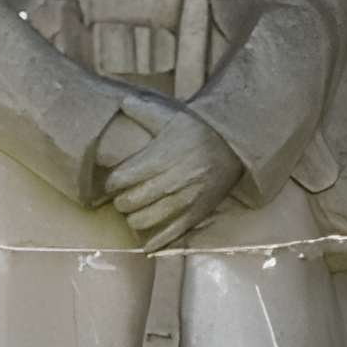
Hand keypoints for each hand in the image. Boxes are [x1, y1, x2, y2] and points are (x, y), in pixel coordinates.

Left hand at [104, 96, 243, 250]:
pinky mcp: (197, 213)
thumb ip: (144, 110)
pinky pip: (173, 233)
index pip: (122, 178)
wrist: (234, 146)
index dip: (111, 183)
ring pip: (147, 219)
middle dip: (121, 202)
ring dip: (134, 220)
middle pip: (131, 201)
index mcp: (160, 157)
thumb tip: (121, 101)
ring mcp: (184, 199)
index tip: (112, 183)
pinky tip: (146, 246)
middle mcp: (170, 181)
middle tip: (121, 199)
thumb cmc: (198, 130)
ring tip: (133, 214)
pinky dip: (157, 242)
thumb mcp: (172, 116)